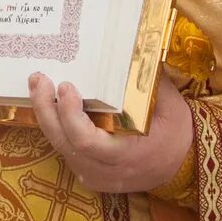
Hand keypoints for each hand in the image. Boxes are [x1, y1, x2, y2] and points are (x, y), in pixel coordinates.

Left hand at [29, 72, 191, 195]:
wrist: (182, 167)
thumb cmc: (176, 133)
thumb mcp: (170, 105)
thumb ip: (148, 80)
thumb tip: (133, 45)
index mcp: (126, 156)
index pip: (86, 141)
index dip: (70, 115)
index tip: (66, 86)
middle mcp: (105, 171)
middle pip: (64, 143)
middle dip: (46, 109)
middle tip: (39, 79)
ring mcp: (94, 175)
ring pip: (60, 146)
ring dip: (46, 116)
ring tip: (39, 86)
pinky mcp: (88, 173)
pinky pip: (66, 149)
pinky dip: (57, 126)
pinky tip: (50, 104)